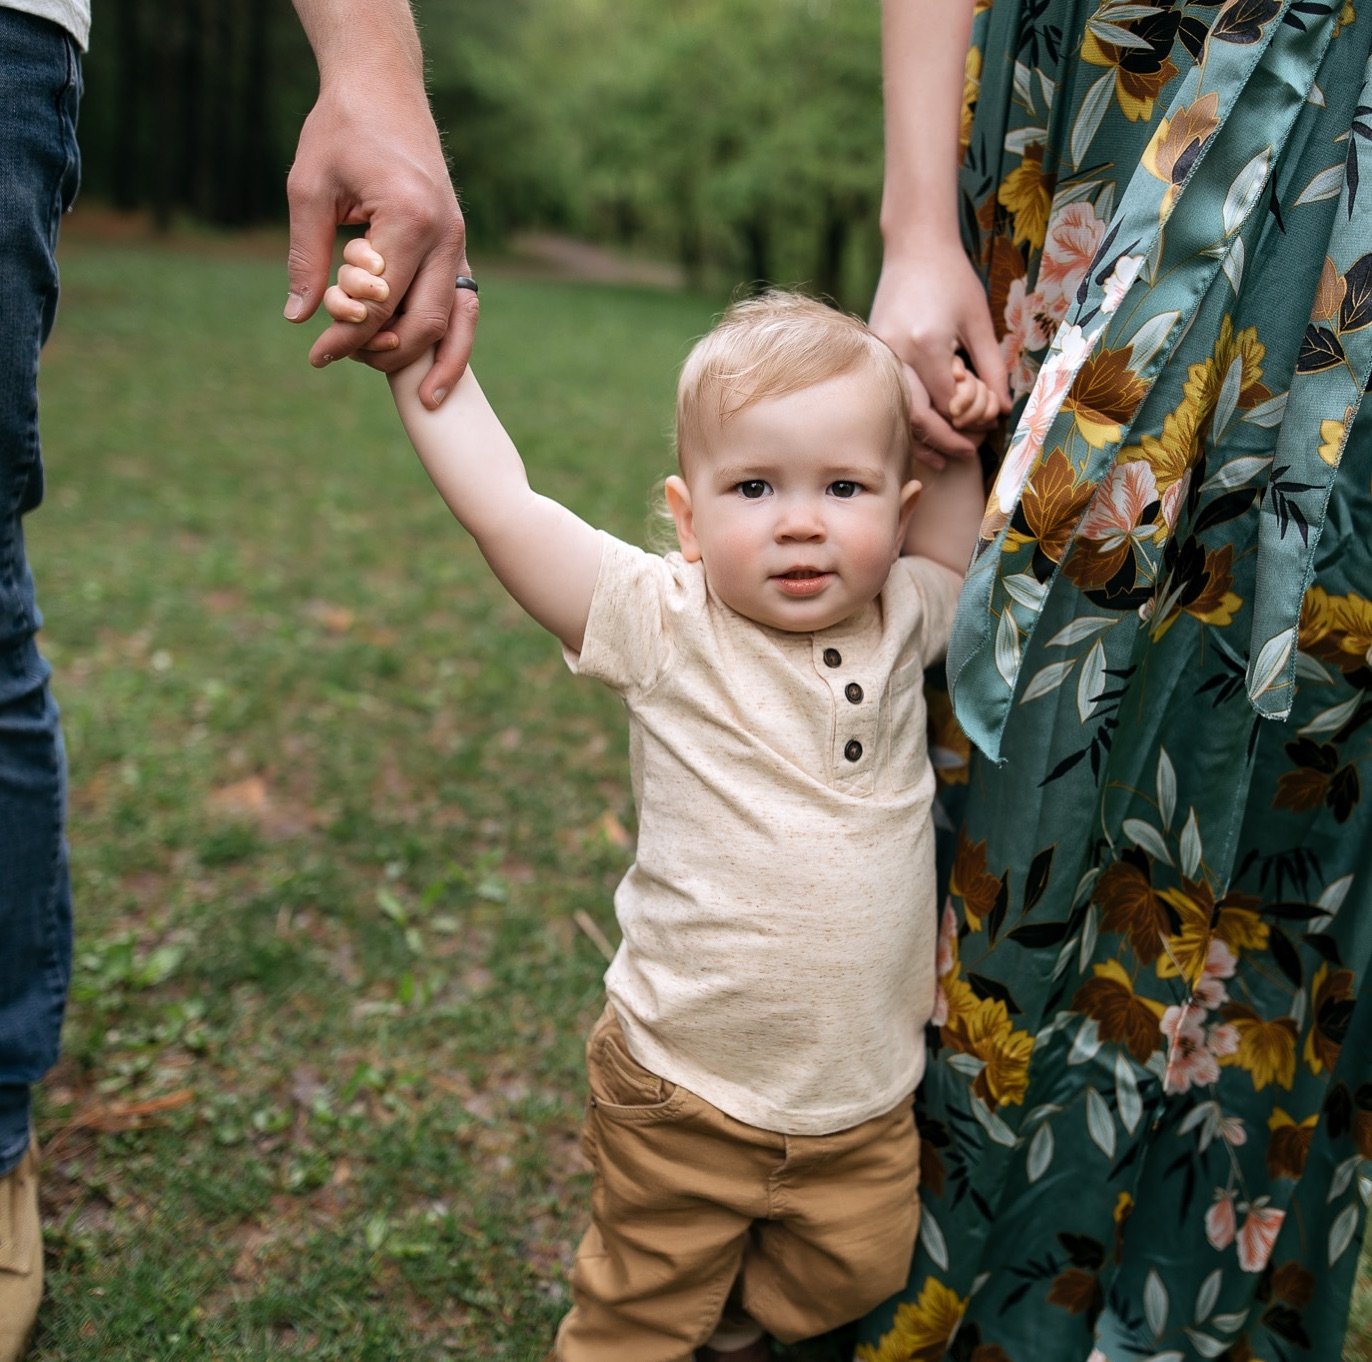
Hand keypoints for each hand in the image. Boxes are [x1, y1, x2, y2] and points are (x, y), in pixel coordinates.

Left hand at [284, 80, 474, 408]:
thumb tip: (300, 317)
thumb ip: (307, 256)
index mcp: (408, 217)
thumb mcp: (309, 188)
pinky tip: (436, 368)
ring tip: (422, 399)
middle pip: (424, 322)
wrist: (385, 88)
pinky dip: (452, 340)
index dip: (347, 336)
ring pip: (457, 322)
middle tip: (343, 361)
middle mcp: (445, 235)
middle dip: (384, 353)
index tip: (317, 355)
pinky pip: (464, 305)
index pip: (378, 301)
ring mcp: (460, 242)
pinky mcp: (459, 246)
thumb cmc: (342, 131)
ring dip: (436, 361)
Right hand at [869, 241, 1009, 467]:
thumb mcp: (979, 322)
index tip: (985, 433)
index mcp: (927, 344)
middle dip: (944, 441)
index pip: (947, 402)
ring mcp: (881, 356)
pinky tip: (921, 435)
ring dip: (921, 439)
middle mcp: (898, 354)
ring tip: (943, 458)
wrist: (914, 247)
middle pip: (917, 416)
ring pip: (898, 412)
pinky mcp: (874, 355)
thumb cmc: (952, 278)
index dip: (968, 422)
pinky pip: (890, 397)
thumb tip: (1002, 409)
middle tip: (967, 454)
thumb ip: (991, 368)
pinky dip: (906, 420)